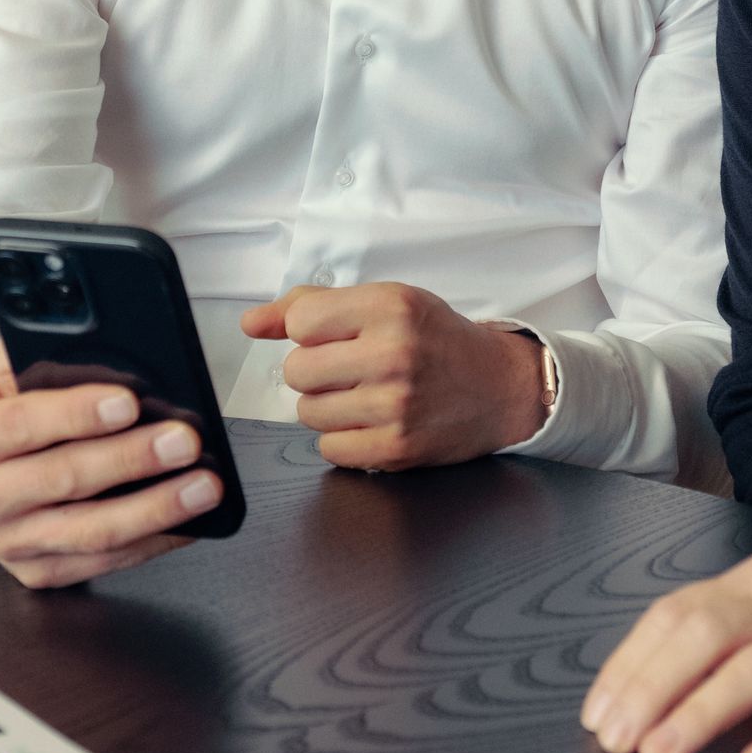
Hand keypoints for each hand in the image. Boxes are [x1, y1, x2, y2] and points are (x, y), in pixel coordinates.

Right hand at [0, 339, 221, 588]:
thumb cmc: (4, 416)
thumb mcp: (6, 373)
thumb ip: (41, 356)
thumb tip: (104, 348)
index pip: (23, 423)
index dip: (77, 414)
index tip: (130, 402)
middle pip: (64, 480)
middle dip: (132, 459)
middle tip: (185, 441)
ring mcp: (9, 542)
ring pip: (90, 531)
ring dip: (155, 509)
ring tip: (203, 486)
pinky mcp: (37, 573)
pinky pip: (104, 563)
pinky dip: (153, 542)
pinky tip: (188, 521)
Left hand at [238, 282, 549, 470]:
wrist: (500, 386)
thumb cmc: (437, 340)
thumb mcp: (386, 302)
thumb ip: (315, 306)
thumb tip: (251, 323)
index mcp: (391, 306)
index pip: (301, 320)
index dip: (308, 332)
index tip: (333, 337)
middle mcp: (394, 353)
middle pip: (297, 371)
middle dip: (314, 373)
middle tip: (349, 370)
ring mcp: (396, 404)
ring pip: (308, 413)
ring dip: (327, 407)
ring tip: (363, 396)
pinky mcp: (398, 447)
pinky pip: (330, 449)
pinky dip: (343, 439)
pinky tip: (371, 423)